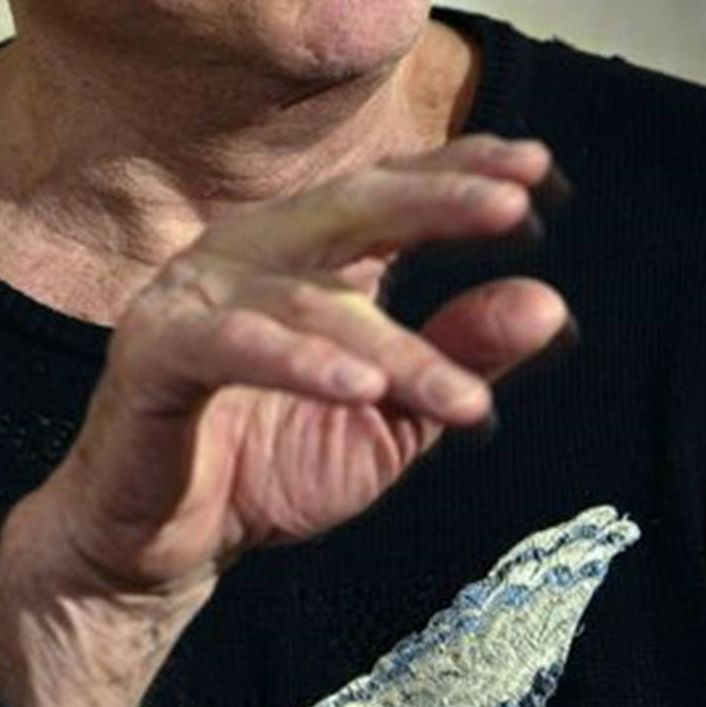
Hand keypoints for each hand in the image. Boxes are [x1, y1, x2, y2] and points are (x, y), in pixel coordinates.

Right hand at [48, 135, 567, 595]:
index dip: (457, 170)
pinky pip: (233, 345)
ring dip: (393, 348)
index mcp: (305, 250)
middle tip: (510, 204)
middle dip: (433, 200)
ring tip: (465, 399)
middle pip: (350, 206)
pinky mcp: (157, 350)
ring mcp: (198, 293)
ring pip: (311, 300)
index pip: (388, 190)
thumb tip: (549, 302)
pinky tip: (359, 386)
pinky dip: (298, 362)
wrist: (160, 540)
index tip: (537, 166)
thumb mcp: (389, 416)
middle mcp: (252, 249)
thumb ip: (459, 356)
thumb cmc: (272, 460)